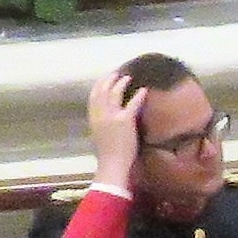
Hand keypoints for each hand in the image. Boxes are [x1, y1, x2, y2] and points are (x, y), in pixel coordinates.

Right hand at [87, 67, 145, 186]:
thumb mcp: (99, 135)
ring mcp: (111, 116)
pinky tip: (144, 90)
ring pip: (115, 93)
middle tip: (116, 73)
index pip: (93, 96)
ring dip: (121, 83)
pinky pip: (132, 103)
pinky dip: (139, 95)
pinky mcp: (124, 121)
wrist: (112, 165)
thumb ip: (102, 123)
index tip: (105, 78)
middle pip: (102, 91)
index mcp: (93, 119)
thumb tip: (106, 117)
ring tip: (128, 77)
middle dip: (109, 79)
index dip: (99, 85)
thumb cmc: (107, 155)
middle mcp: (100, 115)